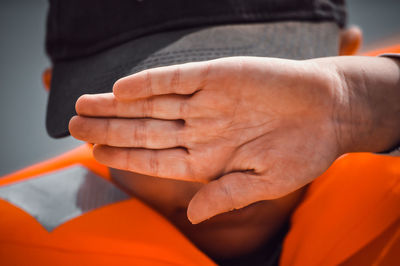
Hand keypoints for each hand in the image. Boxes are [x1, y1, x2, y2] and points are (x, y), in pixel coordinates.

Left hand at [69, 56, 399, 222]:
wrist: (330, 111)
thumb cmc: (302, 152)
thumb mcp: (265, 183)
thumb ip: (226, 196)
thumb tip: (193, 214)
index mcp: (207, 158)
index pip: (155, 158)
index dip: (124, 157)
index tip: (95, 154)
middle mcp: (200, 129)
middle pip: (144, 129)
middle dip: (108, 129)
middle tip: (73, 125)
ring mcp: (206, 101)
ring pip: (151, 104)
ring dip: (117, 105)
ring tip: (83, 106)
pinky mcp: (217, 76)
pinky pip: (177, 78)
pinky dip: (150, 83)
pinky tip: (122, 88)